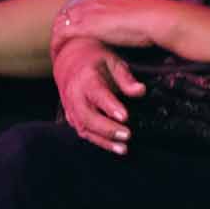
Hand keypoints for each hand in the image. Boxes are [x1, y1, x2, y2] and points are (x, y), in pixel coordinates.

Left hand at [51, 0, 172, 54]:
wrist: (156, 18)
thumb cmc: (153, 19)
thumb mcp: (138, 14)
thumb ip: (129, 16)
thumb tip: (137, 23)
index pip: (80, 6)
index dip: (73, 19)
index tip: (72, 32)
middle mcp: (94, 3)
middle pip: (66, 14)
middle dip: (59, 28)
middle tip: (59, 44)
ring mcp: (88, 14)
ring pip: (60, 23)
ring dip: (56, 37)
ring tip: (56, 51)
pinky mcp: (86, 27)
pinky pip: (61, 35)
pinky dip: (57, 44)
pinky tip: (56, 54)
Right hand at [54, 36, 143, 154]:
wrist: (69, 60)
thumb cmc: (95, 60)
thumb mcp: (112, 61)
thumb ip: (125, 77)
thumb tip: (141, 91)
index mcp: (86, 78)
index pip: (97, 94)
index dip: (110, 106)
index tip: (125, 116)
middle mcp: (75, 96)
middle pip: (87, 116)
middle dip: (107, 128)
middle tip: (127, 135)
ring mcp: (71, 108)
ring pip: (84, 128)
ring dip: (103, 140)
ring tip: (123, 148)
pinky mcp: (72, 117)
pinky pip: (83, 131)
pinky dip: (98, 141)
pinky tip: (115, 147)